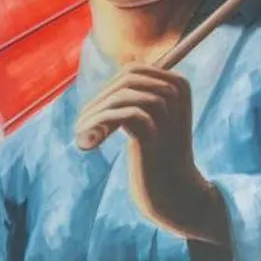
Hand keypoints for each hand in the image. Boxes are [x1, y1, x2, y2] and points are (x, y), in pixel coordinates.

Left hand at [74, 65, 230, 244]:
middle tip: (81, 124)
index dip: (107, 89)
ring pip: (122, 96)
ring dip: (94, 114)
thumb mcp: (150, 118)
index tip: (93, 112)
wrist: (173, 189)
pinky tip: (87, 142)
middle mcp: (177, 93)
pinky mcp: (156, 132)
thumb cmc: (156, 154)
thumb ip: (134, 96)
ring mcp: (169, 112)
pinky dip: (99, 125)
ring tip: (81, 132)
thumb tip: (111, 79)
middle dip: (98, 101)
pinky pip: (123, 114)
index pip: (132, 71)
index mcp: (178, 84)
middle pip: (125, 80)